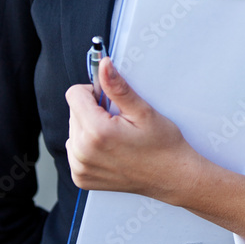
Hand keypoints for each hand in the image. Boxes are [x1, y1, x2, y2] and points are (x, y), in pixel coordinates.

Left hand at [65, 57, 201, 200]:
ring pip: (73, 130)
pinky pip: (74, 149)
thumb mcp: (143, 111)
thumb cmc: (162, 146)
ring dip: (89, 128)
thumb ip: (118, 87)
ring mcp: (81, 168)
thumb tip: (103, 66)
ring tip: (116, 137)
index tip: (110, 101)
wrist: (171, 177)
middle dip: (93, 111)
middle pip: (73, 111)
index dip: (94, 91)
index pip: (74, 94)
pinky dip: (88, 146)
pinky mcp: (81, 178)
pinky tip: (110, 150)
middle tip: (119, 121)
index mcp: (97, 132)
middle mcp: (83, 152)